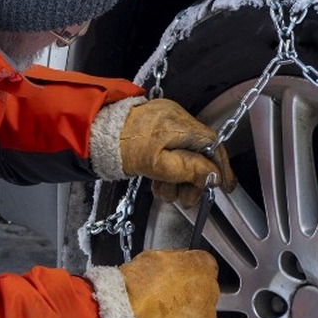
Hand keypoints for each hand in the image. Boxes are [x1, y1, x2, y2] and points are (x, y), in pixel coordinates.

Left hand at [119, 100, 235, 207]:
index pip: (213, 145)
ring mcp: (165, 123)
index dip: (220, 167)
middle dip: (194, 180)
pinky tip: (157, 182)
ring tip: (164, 191)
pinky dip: (168, 170)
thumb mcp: (157, 165)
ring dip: (177, 179)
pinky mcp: (154, 130)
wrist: (94, 134)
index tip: (224, 186)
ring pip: (184, 156)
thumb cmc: (121, 147)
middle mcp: (176, 119)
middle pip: (199, 153)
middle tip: (186, 198)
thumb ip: (188, 170)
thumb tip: (213, 175)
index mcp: (180, 124)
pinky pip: (170, 151)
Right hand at [119, 249, 218, 317]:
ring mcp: (208, 314)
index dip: (186, 274)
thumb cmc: (138, 284)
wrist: (130, 311)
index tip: (175, 279)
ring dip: (186, 316)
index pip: (203, 266)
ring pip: (201, 315)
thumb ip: (171, 261)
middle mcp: (211, 288)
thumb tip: (168, 266)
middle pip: (204, 292)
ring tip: (163, 317)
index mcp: (203, 263)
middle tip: (166, 299)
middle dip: (187, 296)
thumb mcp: (153, 257)